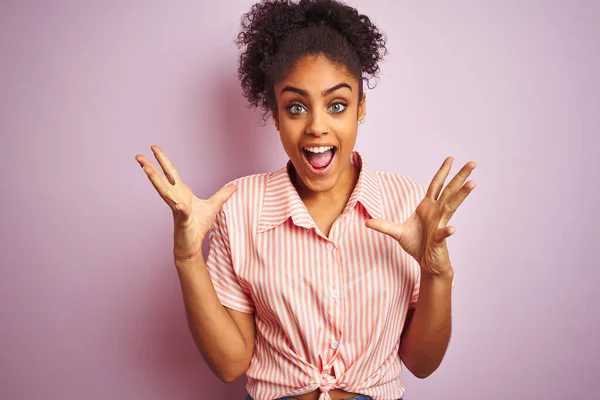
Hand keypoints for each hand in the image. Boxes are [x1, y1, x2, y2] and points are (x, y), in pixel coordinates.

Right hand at [135, 145, 236, 260]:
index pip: (170, 173)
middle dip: (150, 167)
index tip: (154, 148)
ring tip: (147, 169)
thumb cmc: (198, 225)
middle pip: (161, 180)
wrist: (192, 244)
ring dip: (155, 181)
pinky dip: (181, 208)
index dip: (163, 160)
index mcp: (181, 192)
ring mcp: (177, 209)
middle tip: (139, 156)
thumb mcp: (214, 206)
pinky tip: (180, 204)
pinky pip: (182, 213)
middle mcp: (175, 198)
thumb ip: (222, 195)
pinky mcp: (182, 221)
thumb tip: (235, 186)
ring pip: (164, 193)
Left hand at [366, 157, 475, 276]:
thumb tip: (367, 222)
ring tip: (472, 184)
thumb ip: (384, 226)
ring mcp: (440, 225)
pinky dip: (446, 231)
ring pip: (451, 207)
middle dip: (460, 177)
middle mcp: (437, 213)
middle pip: (449, 191)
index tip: (451, 159)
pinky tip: (452, 229)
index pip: (436, 185)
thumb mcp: (397, 233)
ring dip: (461, 195)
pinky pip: (443, 234)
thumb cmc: (417, 246)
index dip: (443, 172)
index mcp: (427, 207)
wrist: (426, 264)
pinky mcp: (439, 239)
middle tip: (472, 163)